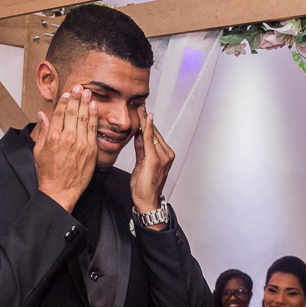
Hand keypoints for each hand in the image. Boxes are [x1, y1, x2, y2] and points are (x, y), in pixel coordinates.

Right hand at [34, 85, 97, 211]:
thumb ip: (43, 131)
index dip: (64, 101)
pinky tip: (94, 107)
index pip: (59, 113)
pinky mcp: (90, 150)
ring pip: (84, 118)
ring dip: (86, 103)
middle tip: (79, 87)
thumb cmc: (48, 174)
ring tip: (88, 93)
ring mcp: (80, 143)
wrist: (60, 191)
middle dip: (76, 98)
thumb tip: (42, 116)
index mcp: (53, 137)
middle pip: (72, 112)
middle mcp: (67, 138)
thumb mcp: (38, 151)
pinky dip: (94, 117)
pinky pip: (93, 129)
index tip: (67, 94)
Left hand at [129, 105, 174, 222]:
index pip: (154, 135)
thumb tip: (138, 136)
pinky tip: (146, 119)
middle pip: (154, 133)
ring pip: (153, 134)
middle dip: (146, 119)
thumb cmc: (144, 187)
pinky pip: (150, 140)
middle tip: (139, 104)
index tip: (142, 111)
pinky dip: (147, 128)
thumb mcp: (142, 164)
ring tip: (140, 107)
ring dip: (146, 120)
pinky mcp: (156, 159)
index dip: (148, 123)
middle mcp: (167, 155)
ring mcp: (163, 157)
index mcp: (164, 156)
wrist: (147, 202)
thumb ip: (142, 149)